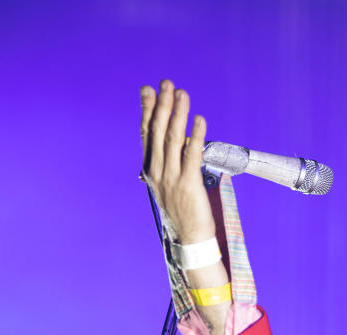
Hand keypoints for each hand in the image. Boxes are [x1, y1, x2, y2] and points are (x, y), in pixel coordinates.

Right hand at [140, 80, 215, 243]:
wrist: (189, 239)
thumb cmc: (183, 212)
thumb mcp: (169, 185)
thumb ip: (169, 163)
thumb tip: (176, 141)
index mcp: (150, 169)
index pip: (146, 134)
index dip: (148, 110)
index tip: (149, 90)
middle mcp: (157, 171)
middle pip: (157, 131)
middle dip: (163, 104)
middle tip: (167, 83)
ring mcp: (171, 178)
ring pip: (172, 139)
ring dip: (178, 114)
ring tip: (182, 94)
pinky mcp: (188, 184)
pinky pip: (192, 155)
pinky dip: (195, 136)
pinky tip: (200, 120)